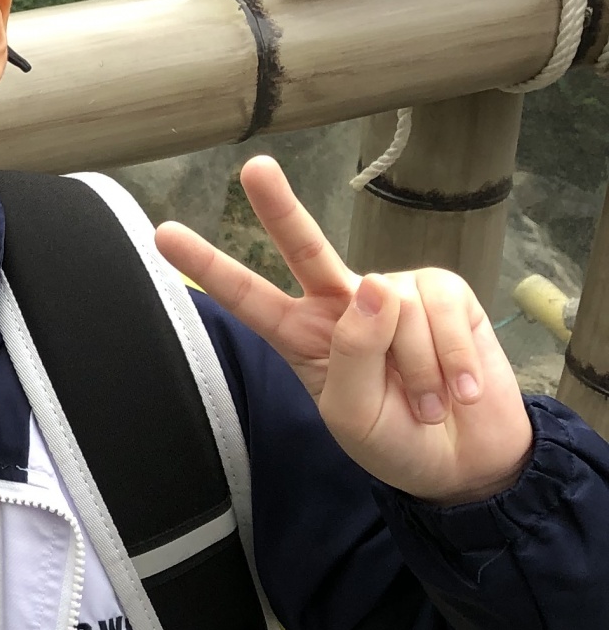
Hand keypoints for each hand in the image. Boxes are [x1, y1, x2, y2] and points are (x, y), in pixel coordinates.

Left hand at [155, 155, 532, 505]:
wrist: (466, 460)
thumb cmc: (396, 439)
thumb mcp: (355, 414)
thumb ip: (355, 353)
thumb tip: (376, 284)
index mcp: (302, 336)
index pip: (250, 297)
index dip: (209, 266)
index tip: (164, 234)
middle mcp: (342, 303)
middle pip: (305, 247)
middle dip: (280, 207)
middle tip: (255, 169)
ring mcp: (394, 293)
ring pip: (395, 311)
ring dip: (419, 372)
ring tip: (429, 405)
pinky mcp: (444, 292)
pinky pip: (440, 311)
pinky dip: (453, 359)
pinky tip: (459, 389)